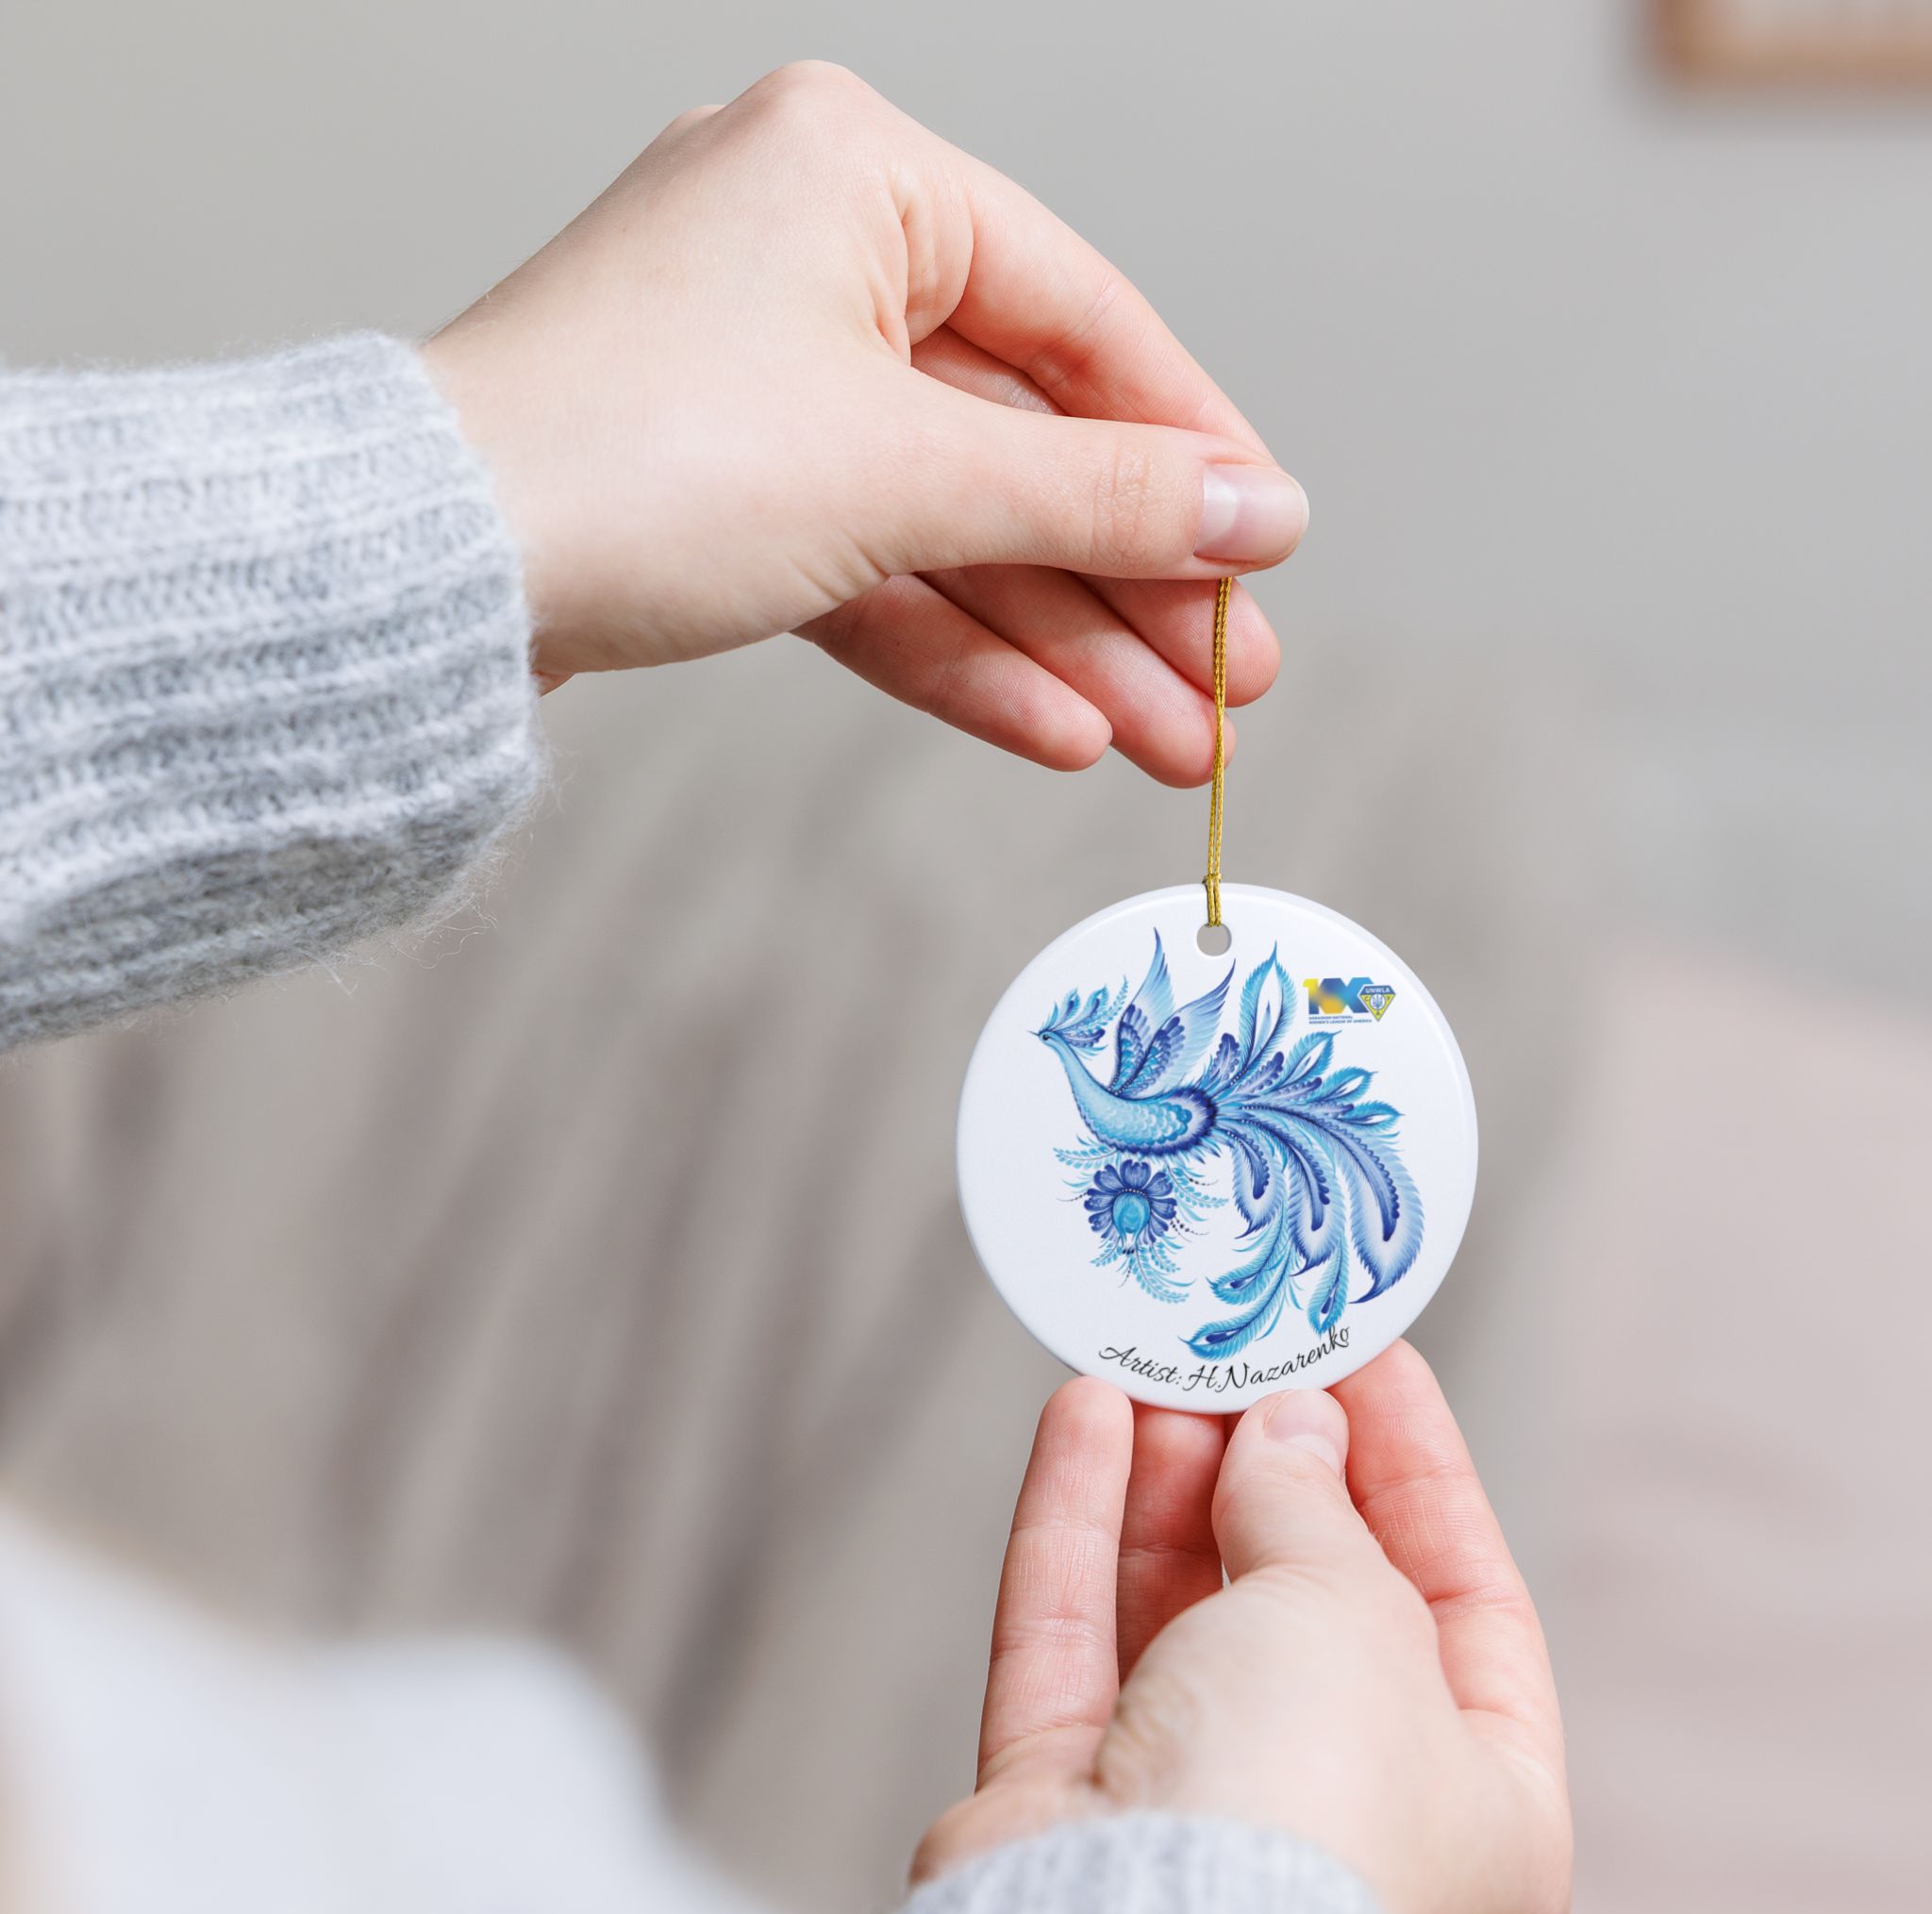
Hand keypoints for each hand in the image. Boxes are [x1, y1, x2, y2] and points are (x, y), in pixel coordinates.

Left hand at [424, 61, 1305, 782]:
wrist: (420, 580)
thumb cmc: (627, 457)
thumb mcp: (906, 473)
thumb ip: (1098, 496)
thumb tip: (1257, 512)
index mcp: (853, 174)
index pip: (1080, 318)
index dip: (1188, 448)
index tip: (1266, 548)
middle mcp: (805, 260)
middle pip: (1020, 442)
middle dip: (1128, 585)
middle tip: (1227, 686)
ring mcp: (758, 383)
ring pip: (951, 526)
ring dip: (1061, 643)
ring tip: (1168, 742)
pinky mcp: (720, 493)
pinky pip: (872, 569)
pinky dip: (958, 650)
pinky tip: (1057, 729)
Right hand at [917, 1343, 1571, 1913]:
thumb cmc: (1302, 1818)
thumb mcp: (1352, 1609)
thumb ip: (1315, 1504)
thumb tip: (1288, 1427)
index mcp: (1478, 1804)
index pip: (1464, 1596)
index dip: (1414, 1466)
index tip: (1364, 1359)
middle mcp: (1338, 1811)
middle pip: (1305, 1596)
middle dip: (1269, 1465)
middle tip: (1241, 1357)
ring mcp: (1194, 1810)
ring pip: (1177, 1609)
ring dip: (1165, 1480)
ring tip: (1155, 1372)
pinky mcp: (1067, 1802)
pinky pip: (1073, 1636)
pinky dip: (1076, 1523)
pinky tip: (1081, 1420)